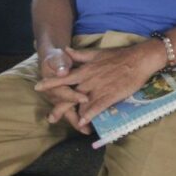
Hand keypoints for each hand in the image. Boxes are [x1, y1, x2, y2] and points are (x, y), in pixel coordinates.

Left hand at [35, 40, 164, 126]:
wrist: (138, 59)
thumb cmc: (119, 56)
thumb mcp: (97, 53)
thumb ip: (80, 54)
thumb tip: (65, 50)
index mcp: (85, 70)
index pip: (64, 78)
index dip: (50, 83)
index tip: (37, 87)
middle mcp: (89, 81)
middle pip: (70, 96)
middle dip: (60, 108)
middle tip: (50, 118)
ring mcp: (99, 89)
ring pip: (82, 105)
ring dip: (75, 116)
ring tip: (69, 125)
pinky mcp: (110, 96)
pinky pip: (97, 108)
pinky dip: (89, 116)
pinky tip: (84, 123)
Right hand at [37, 48, 90, 133]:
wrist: (53, 58)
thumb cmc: (56, 59)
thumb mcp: (57, 58)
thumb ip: (59, 64)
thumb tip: (62, 72)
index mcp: (55, 84)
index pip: (64, 93)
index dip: (73, 96)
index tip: (85, 98)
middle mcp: (56, 95)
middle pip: (66, 109)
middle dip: (75, 118)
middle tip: (85, 129)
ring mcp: (62, 99)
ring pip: (70, 112)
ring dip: (78, 121)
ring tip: (87, 131)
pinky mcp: (67, 100)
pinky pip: (73, 112)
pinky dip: (80, 119)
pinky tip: (88, 126)